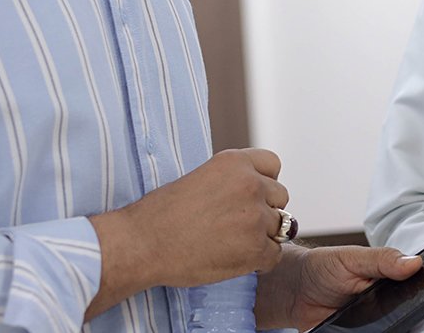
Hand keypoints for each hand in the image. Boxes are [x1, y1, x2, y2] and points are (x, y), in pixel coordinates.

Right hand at [86, 148, 289, 318]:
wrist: (143, 243)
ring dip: (263, 236)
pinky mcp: (255, 249)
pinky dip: (260, 261)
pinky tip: (238, 261)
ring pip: (280, 227)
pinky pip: (274, 255)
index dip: (264, 182)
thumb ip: (232, 179)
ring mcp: (256, 217)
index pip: (273, 165)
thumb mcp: (201, 176)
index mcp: (236, 162)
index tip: (249, 197)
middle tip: (238, 225)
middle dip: (265, 210)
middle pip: (280, 197)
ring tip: (235, 244)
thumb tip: (256, 189)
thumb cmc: (163, 212)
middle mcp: (251, 184)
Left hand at [255, 244, 422, 330]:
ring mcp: (371, 323)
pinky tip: (357, 331)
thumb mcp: (352, 257)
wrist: (294, 290)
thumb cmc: (323, 267)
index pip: (415, 290)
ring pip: (389, 329)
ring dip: (387, 327)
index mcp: (390, 280)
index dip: (422, 295)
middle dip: (403, 316)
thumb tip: (415, 262)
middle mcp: (384, 304)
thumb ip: (382, 260)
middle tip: (381, 308)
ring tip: (366, 319)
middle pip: (405, 316)